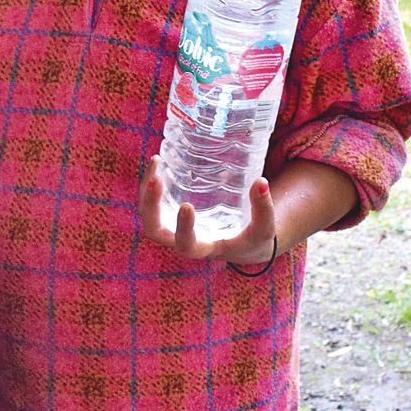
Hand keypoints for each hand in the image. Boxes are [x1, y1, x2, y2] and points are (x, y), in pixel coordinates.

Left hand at [139, 157, 279, 263]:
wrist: (241, 242)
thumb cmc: (253, 238)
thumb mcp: (263, 228)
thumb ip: (263, 208)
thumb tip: (260, 182)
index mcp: (204, 248)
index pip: (186, 245)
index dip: (182, 228)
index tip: (187, 206)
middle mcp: (182, 240)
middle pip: (154, 231)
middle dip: (150, 206)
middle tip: (156, 179)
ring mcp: (173, 227)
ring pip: (149, 214)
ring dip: (146, 191)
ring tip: (156, 162)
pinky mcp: (172, 214)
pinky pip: (154, 201)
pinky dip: (152, 183)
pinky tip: (158, 162)